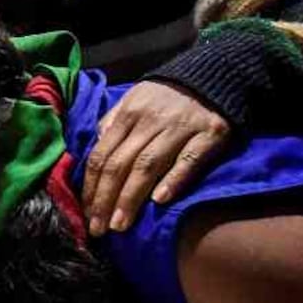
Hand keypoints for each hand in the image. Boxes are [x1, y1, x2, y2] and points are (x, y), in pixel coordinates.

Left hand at [81, 81, 229, 236]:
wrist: (216, 73)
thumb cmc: (167, 96)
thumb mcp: (133, 101)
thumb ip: (112, 125)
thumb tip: (93, 152)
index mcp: (127, 115)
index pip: (102, 155)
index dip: (91, 187)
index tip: (85, 214)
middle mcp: (149, 121)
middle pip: (120, 164)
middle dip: (106, 199)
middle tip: (99, 229)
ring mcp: (180, 127)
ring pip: (148, 165)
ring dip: (131, 197)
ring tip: (121, 224)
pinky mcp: (210, 133)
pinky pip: (189, 160)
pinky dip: (174, 180)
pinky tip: (161, 201)